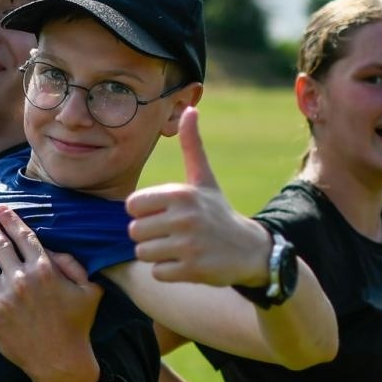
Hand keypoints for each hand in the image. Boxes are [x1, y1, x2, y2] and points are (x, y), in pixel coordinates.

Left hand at [0, 205, 103, 381]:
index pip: (24, 237)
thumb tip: (55, 250)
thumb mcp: (88, 290)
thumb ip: (74, 265)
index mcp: (44, 270)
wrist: (61, 361)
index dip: (11, 220)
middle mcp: (19, 279)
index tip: (1, 209)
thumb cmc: (77, 326)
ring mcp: (1, 298)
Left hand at [125, 107, 270, 286]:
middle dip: (149, 236)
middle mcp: (184, 217)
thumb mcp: (205, 179)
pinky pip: (157, 273)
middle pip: (134, 232)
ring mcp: (189, 244)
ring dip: (157, 255)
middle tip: (173, 234)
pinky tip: (187, 263)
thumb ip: (192, 146)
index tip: (164, 215)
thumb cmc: (217, 212)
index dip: (144, 213)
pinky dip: (168, 272)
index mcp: (181, 193)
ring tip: (180, 248)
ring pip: (143, 253)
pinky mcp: (192, 269)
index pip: (132, 206)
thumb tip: (190, 109)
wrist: (249, 250)